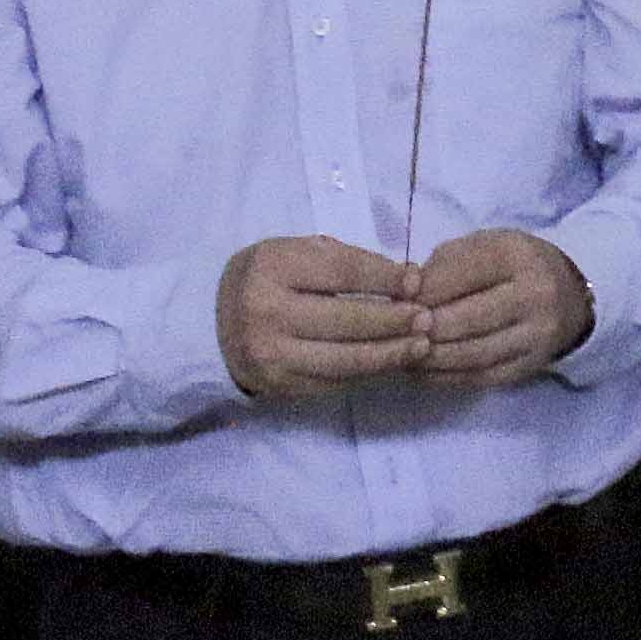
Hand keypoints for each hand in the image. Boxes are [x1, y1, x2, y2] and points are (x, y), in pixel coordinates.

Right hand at [216, 236, 416, 399]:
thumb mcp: (293, 253)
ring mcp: (273, 355)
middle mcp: (268, 313)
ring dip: (390, 354)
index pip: (341, 272)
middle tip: (428, 318)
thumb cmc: (266, 279)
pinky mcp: (281, 386)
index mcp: (272, 268)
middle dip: (394, 320)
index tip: (416, 280)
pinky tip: (392, 363)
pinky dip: (368, 373)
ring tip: (421, 345)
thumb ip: (343, 261)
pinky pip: (334, 382)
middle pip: (346, 320)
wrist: (212, 326)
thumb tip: (405, 279)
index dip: (384, 277)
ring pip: (344, 360)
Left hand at [405, 229, 594, 387]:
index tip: (397, 300)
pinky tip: (422, 371)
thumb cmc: (514, 266)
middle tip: (395, 331)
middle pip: (465, 319)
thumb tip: (405, 295)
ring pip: (471, 354)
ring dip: (429, 357)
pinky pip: (480, 378)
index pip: (460, 274)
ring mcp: (536, 336)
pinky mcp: (530, 367)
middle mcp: (534, 296)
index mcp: (518, 256)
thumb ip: (444, 264)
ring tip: (402, 352)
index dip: (422, 291)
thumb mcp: (485, 246)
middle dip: (422, 328)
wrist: (571, 297)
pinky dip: (444, 377)